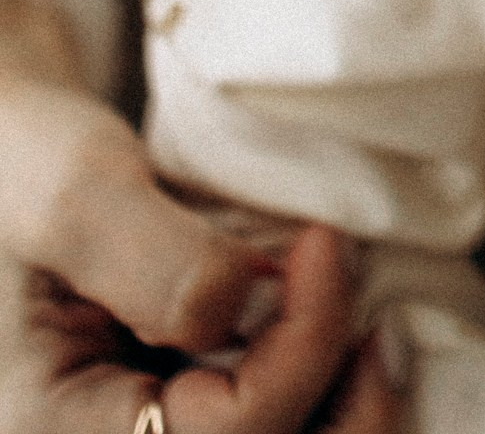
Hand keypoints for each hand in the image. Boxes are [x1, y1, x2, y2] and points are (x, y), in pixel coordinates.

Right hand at [0, 0, 398, 432]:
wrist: (16, 145)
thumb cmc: (26, 157)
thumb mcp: (76, 191)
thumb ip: (154, 259)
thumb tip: (246, 304)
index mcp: (62, 428)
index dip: (303, 348)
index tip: (330, 243)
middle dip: (346, 404)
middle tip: (383, 317)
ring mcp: (156, 421)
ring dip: (344, 397)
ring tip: (372, 324)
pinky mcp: (188, 399)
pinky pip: (275, 415)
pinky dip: (325, 379)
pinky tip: (345, 324)